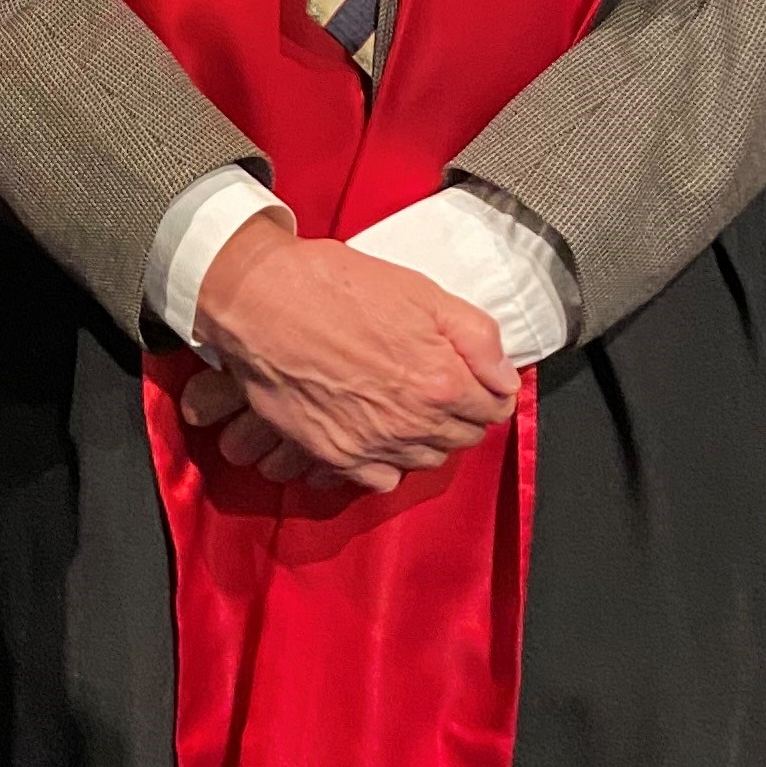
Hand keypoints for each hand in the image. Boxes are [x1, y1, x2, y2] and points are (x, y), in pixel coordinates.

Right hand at [182, 213, 517, 493]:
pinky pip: (382, 480)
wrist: (260, 298)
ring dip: (426, 437)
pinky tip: (379, 432)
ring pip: (425, 460)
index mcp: (440, 381)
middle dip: (459, 413)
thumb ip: (477, 337)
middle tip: (438, 385)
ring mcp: (372, 444)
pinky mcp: (334, 455)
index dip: (487, 389)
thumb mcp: (423, 292)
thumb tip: (504, 377)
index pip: (494, 409)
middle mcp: (411, 422)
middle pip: (463, 438)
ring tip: (407, 405)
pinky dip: (388, 461)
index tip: (473, 378)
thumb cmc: (336, 286)